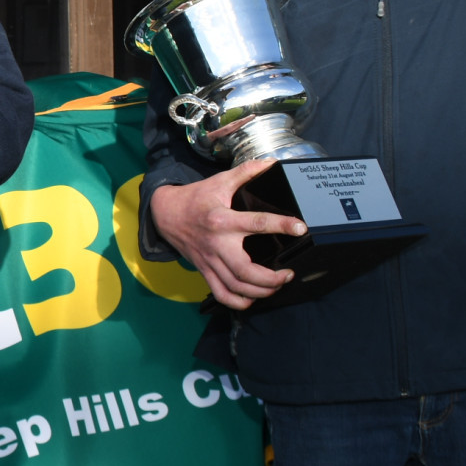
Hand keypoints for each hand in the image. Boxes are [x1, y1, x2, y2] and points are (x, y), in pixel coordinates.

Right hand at [146, 158, 308, 309]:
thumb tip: (272, 162)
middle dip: (271, 278)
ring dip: (260, 291)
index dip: (281, 225)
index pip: (256, 224)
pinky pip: (221, 294)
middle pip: (245, 271)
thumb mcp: (220, 181)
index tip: (300, 228)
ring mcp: (209, 261)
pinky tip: (252, 298)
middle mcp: (217, 244)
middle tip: (288, 273)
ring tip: (277, 285)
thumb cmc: (196, 197)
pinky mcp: (204, 271)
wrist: (165, 213)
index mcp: (223, 220)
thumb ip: (246, 171)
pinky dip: (238, 302)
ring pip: (236, 286)